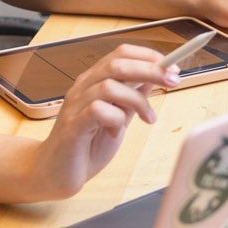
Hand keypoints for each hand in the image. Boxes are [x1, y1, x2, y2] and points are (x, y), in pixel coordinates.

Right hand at [28, 44, 171, 200]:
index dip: (149, 56)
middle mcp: (83, 88)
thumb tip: (154, 78)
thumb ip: (131, 98)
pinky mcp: (72, 127)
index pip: (121, 54)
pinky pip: (96, 110)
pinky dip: (115, 118)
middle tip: (173, 81)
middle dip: (150, 70)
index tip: (173, 67)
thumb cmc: (86, 146)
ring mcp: (75, 105)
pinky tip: (117, 132)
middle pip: (117, 64)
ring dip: (136, 100)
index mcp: (94, 81)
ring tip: (148, 118)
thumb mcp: (118, 118)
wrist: (55, 173)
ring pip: (108, 85)